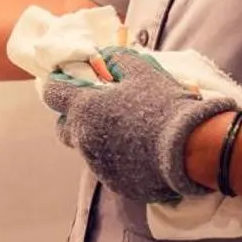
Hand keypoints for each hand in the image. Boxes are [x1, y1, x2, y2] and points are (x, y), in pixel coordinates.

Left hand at [43, 48, 237, 203]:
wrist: (189, 148)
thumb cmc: (163, 104)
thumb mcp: (140, 70)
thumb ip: (115, 59)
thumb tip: (104, 58)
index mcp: (85, 109)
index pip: (53, 94)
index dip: (58, 84)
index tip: (67, 80)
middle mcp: (84, 140)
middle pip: (65, 127)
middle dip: (75, 117)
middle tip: (99, 108)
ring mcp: (98, 165)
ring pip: (88, 148)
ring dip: (99, 138)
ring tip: (130, 129)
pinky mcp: (116, 183)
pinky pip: (109, 166)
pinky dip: (118, 157)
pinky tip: (141, 150)